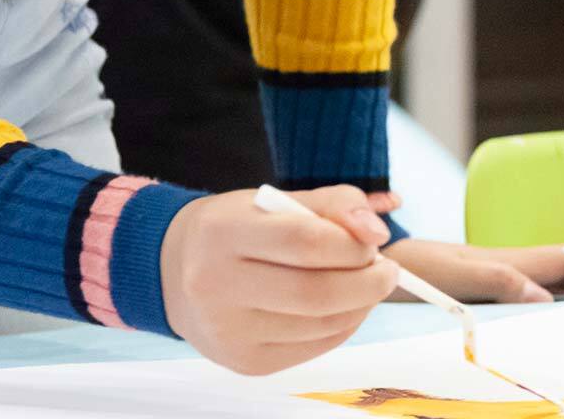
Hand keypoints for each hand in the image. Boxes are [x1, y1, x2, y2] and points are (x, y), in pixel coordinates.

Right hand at [160, 184, 398, 375]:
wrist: (175, 271)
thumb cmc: (234, 228)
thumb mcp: (271, 199)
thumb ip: (329, 204)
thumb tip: (378, 230)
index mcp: (222, 232)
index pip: (303, 240)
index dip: (352, 242)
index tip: (379, 239)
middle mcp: (217, 284)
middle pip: (314, 291)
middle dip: (366, 281)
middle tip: (388, 269)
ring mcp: (229, 331)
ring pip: (318, 324)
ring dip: (359, 305)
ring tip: (367, 285)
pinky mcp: (244, 363)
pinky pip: (311, 348)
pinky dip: (341, 326)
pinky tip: (345, 307)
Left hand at [380, 237, 563, 303]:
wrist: (377, 265)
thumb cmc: (412, 270)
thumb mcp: (452, 275)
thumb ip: (496, 279)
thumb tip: (546, 298)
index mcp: (510, 261)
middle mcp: (510, 267)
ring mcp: (499, 278)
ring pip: (557, 283)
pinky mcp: (485, 293)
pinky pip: (536, 298)